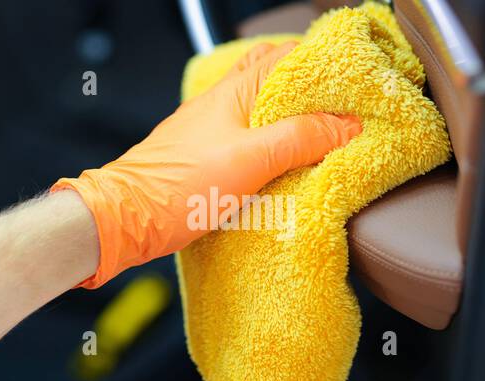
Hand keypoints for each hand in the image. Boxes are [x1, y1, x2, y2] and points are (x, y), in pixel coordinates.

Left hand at [52, 42, 361, 287]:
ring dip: (296, 122)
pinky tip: (289, 165)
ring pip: (265, 114)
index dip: (324, 63)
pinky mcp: (208, 158)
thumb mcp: (252, 160)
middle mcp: (224, 103)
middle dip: (313, 94)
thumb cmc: (178, 187)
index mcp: (235, 91)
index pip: (287, 56)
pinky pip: (252, 141)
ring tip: (328, 139)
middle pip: (278, 83)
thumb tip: (347, 125)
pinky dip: (276, 146)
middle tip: (349, 112)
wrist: (126, 219)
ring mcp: (213, 130)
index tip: (358, 80)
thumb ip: (301, 138)